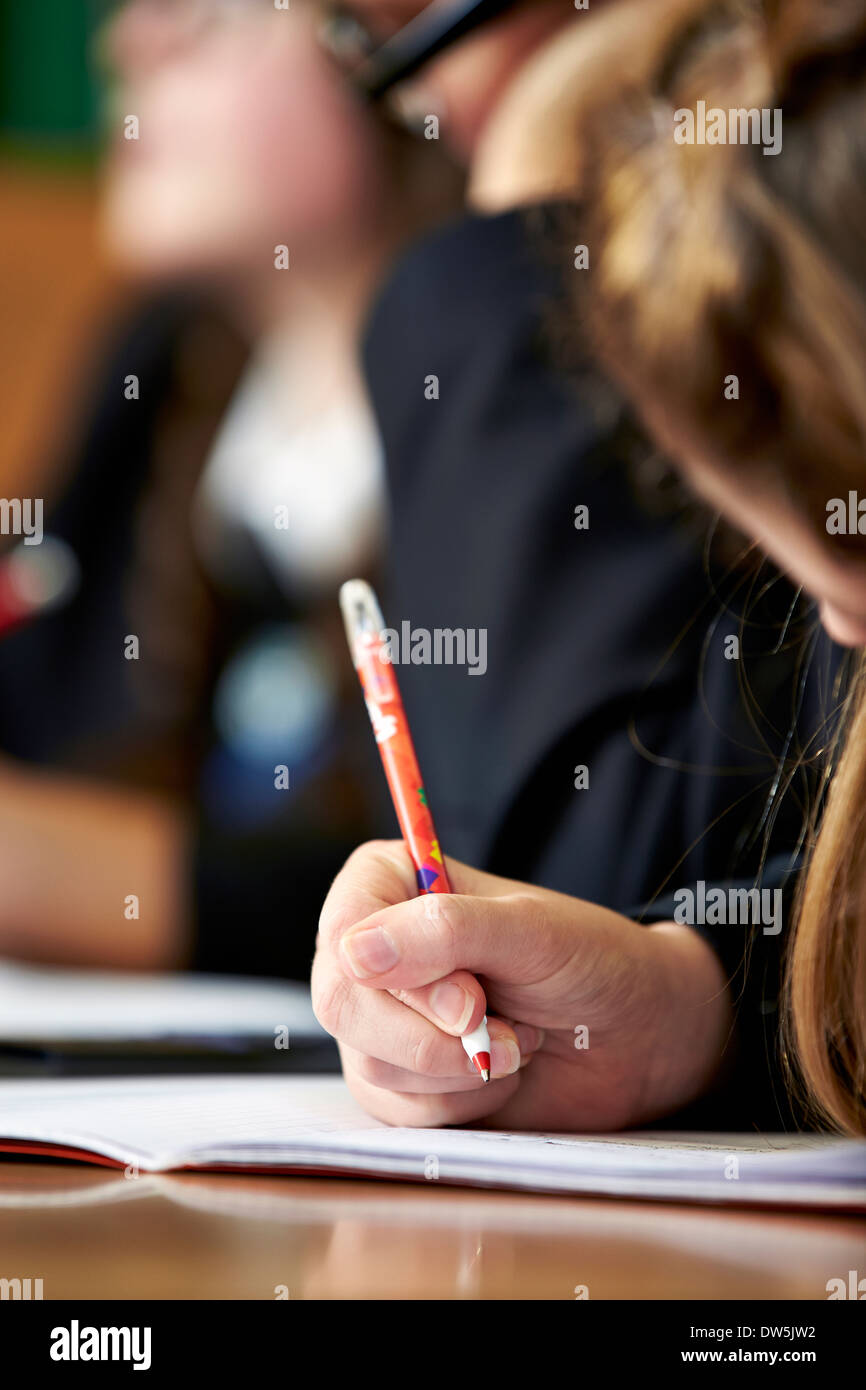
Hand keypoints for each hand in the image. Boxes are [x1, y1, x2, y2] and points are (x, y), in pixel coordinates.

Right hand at [313, 840, 731, 1129]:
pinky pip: (395, 1109)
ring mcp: (377, 1016)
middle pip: (342, 1004)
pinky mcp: (395, 1079)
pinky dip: (460, 1102)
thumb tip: (354, 953)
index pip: (344, 933)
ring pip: (369, 1062)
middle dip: (432, 1034)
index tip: (472, 999)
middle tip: (497, 1024)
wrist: (635, 1034)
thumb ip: (446, 931)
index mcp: (387, 884)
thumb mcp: (529, 930)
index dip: (402, 979)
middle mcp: (369, 948)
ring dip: (458, 1067)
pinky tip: (500, 1070)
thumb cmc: (588, 960)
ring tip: (513, 1039)